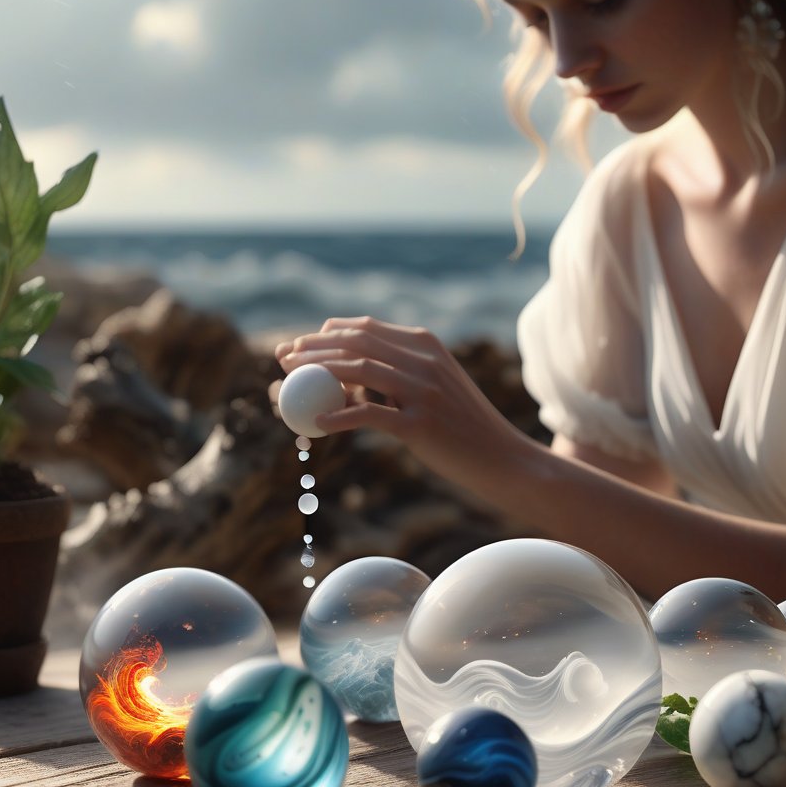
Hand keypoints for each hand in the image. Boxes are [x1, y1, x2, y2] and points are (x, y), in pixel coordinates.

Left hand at [274, 317, 530, 492]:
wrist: (502, 458)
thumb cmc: (463, 428)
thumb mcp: (434, 389)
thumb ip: (398, 376)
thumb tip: (348, 377)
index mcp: (426, 345)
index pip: (365, 328)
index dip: (325, 334)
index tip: (298, 346)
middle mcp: (424, 360)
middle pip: (355, 343)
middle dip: (312, 347)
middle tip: (283, 360)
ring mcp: (423, 390)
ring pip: (358, 371)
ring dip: (316, 374)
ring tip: (289, 383)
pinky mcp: (421, 423)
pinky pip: (369, 414)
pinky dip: (338, 417)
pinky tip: (317, 425)